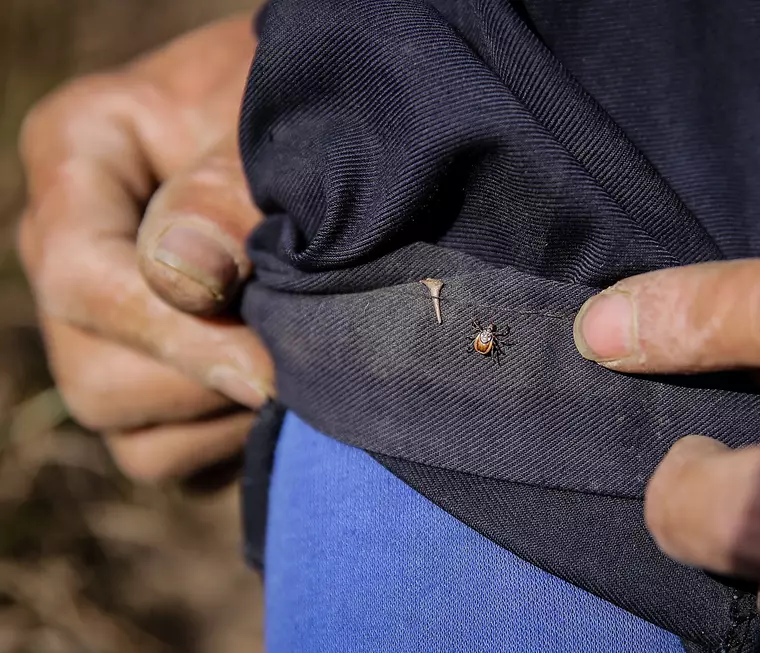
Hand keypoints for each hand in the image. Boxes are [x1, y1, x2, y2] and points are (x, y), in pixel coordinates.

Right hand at [17, 16, 272, 482]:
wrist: (324, 120)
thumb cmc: (296, 106)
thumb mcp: (265, 122)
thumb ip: (227, 193)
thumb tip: (190, 280)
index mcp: (77, 158)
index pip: (82, 275)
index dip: (174, 335)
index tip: (268, 369)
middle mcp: (72, 254)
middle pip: (95, 379)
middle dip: (206, 385)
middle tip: (302, 365)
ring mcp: (105, 326)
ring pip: (132, 435)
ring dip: (225, 422)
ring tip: (302, 374)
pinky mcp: (151, 381)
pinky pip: (170, 457)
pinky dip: (232, 443)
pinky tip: (289, 397)